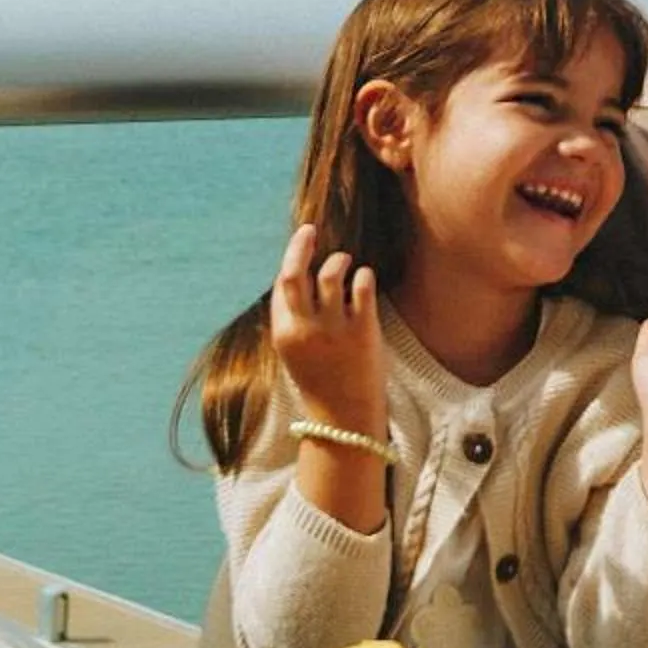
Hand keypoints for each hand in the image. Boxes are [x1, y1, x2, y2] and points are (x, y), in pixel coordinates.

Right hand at [267, 222, 386, 434]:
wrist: (344, 417)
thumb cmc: (321, 381)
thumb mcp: (294, 352)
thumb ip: (293, 320)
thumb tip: (299, 281)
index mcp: (284, 333)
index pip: (282, 286)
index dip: (292, 261)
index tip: (301, 244)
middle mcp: (305, 328)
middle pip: (295, 273)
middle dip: (300, 245)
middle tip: (309, 229)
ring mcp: (334, 328)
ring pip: (331, 273)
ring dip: (339, 260)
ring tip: (346, 261)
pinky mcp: (363, 330)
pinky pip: (363, 286)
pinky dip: (364, 275)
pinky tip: (365, 278)